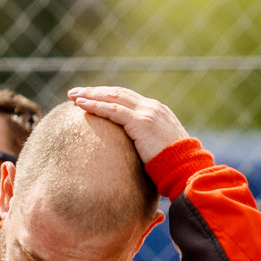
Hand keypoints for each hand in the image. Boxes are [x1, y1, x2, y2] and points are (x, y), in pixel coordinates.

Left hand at [68, 87, 188, 163]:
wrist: (187, 169)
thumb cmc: (175, 167)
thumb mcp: (160, 150)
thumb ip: (147, 145)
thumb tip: (134, 156)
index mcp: (157, 112)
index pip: (128, 98)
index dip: (108, 96)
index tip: (91, 97)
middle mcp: (152, 107)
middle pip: (118, 93)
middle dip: (96, 92)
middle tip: (76, 92)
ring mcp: (147, 112)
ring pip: (113, 98)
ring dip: (91, 95)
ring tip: (73, 96)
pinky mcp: (141, 122)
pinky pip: (113, 110)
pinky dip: (95, 106)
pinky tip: (81, 105)